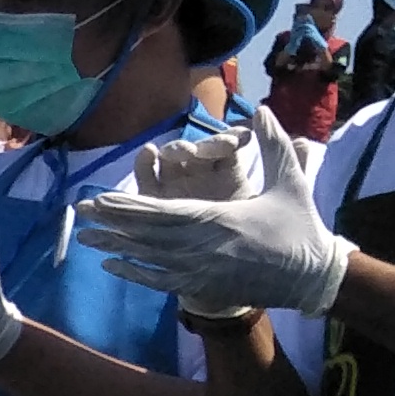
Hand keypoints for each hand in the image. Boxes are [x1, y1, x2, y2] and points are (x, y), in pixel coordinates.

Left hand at [76, 105, 350, 322]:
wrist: (313, 277)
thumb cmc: (301, 226)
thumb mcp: (290, 180)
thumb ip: (273, 144)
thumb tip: (261, 109)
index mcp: (221, 219)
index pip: (164, 213)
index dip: (130, 208)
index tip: (102, 200)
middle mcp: (204, 247)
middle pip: (148, 235)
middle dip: (113, 223)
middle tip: (81, 213)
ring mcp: (202, 271)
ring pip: (150, 258)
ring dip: (116, 247)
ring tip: (84, 238)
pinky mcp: (205, 286)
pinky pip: (161, 281)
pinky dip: (134, 273)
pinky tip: (111, 265)